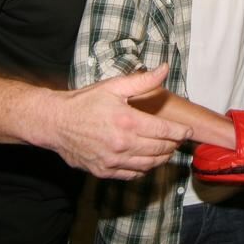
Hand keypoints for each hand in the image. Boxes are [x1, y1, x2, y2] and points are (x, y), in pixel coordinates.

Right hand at [39, 64, 192, 178]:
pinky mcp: (104, 171)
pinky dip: (144, 169)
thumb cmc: (84, 102)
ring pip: (149, 164)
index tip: (188, 131)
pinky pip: (133, 174)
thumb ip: (142, 81)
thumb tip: (164, 69)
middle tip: (178, 139)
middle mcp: (122, 144)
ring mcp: (113, 160)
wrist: (55, 122)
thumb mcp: (113, 86)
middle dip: (173, 144)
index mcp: (128, 121)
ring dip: (162, 158)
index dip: (181, 132)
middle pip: (160, 149)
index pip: (165, 131)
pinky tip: (147, 161)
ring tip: (167, 150)